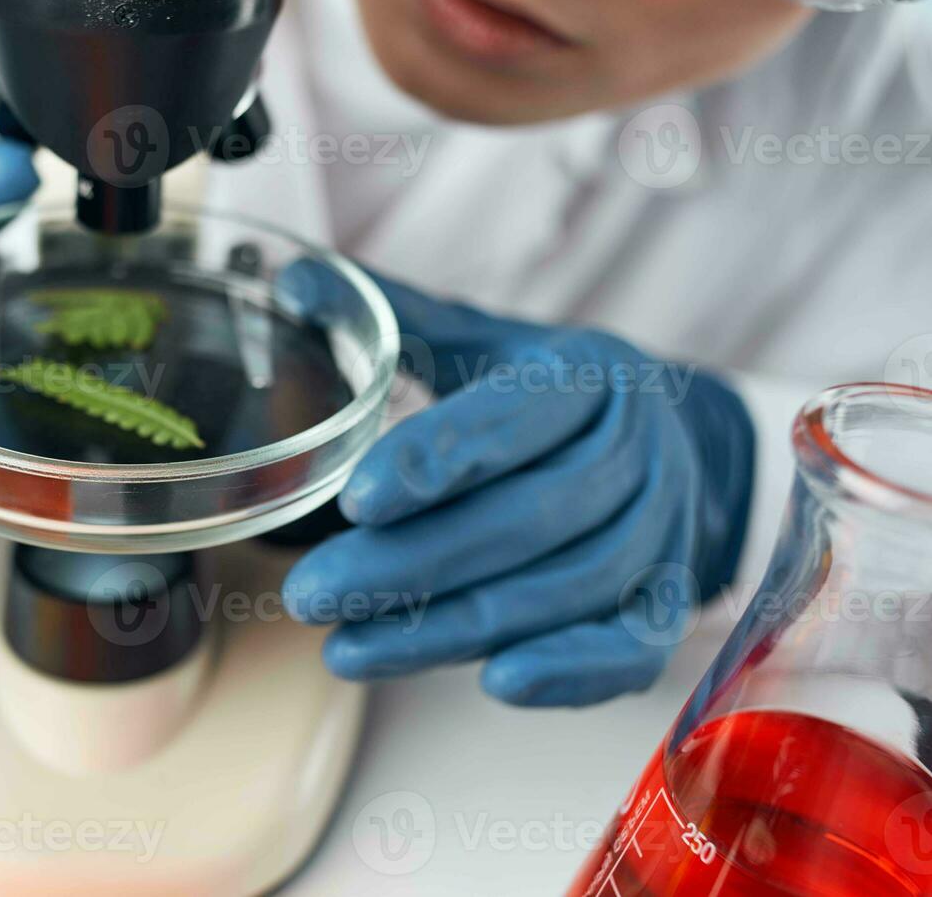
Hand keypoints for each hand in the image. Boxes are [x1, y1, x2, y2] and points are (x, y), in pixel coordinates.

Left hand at [282, 272, 754, 705]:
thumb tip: (290, 281)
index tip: (353, 500)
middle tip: (311, 595)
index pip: (510, 420)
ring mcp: (664, 533)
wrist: (674, 440)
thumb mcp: (484, 341)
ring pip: (563, 592)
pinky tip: (489, 683)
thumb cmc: (548, 393)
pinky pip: (628, 650)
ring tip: (345, 648)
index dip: (434, 461)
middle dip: (410, 565)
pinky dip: (566, 672)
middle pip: (526, 519)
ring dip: (450, 630)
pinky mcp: (669, 603)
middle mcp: (638, 453)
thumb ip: (393, 314)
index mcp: (587, 375)